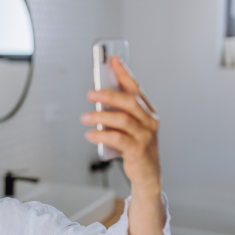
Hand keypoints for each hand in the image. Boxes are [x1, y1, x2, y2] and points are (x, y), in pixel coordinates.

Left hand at [81, 56, 160, 194]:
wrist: (147, 174)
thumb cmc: (136, 147)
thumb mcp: (129, 127)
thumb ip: (118, 113)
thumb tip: (97, 98)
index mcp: (147, 112)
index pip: (136, 88)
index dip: (124, 73)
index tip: (113, 60)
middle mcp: (149, 121)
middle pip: (129, 102)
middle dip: (109, 95)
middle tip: (90, 94)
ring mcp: (145, 136)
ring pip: (123, 120)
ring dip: (101, 117)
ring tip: (85, 118)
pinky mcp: (138, 150)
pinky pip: (118, 139)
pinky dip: (102, 135)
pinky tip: (90, 134)